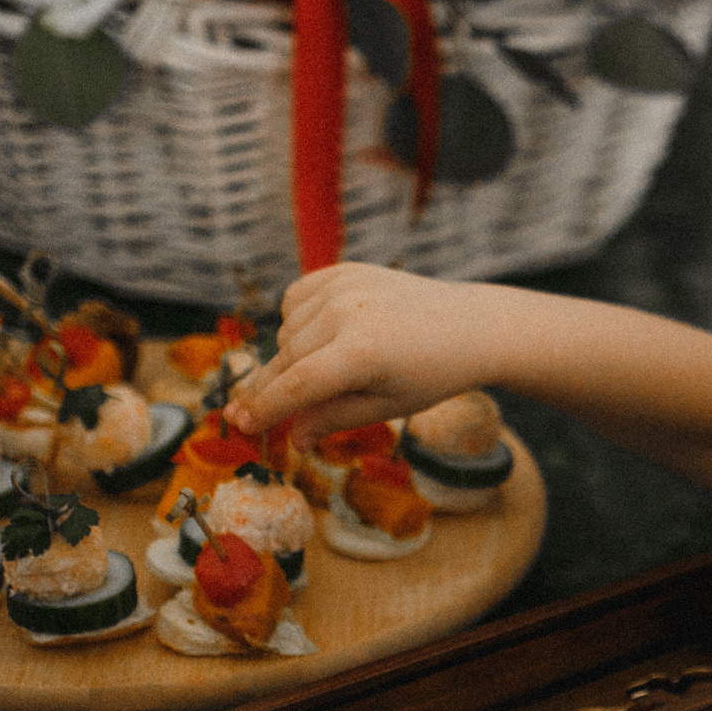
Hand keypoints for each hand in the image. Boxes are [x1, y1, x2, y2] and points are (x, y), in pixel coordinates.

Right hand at [226, 264, 500, 439]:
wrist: (470, 326)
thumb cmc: (432, 375)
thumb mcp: (386, 407)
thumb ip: (334, 419)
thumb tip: (292, 440)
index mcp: (363, 353)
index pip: (296, 386)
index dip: (264, 408)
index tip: (242, 425)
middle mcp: (348, 313)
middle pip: (286, 358)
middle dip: (267, 388)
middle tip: (247, 414)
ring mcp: (345, 287)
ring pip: (288, 331)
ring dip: (289, 357)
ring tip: (320, 374)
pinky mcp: (344, 271)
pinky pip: (296, 300)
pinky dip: (297, 321)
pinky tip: (319, 337)